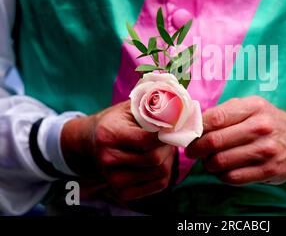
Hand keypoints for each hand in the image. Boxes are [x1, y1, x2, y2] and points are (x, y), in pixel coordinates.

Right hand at [61, 101, 175, 200]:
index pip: (146, 140)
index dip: (167, 133)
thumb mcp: (131, 107)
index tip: (175, 126)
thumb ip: (153, 108)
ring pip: (161, 172)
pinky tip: (156, 161)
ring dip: (168, 158)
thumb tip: (178, 112)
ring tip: (160, 147)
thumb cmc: (118, 120)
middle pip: (155, 158)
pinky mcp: (123, 192)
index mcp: (109, 135)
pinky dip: (165, 172)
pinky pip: (160, 184)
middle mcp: (108, 159)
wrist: (93, 141)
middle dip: (167, 146)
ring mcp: (113, 179)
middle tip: (168, 136)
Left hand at [186, 96, 285, 184]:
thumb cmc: (270, 122)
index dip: (195, 128)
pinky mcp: (269, 171)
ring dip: (208, 163)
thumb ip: (225, 112)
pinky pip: (232, 177)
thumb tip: (194, 122)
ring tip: (209, 160)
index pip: (215, 118)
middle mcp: (261, 127)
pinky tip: (224, 169)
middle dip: (197, 148)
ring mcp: (266, 151)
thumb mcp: (253, 107)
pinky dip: (222, 175)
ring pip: (220, 162)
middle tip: (192, 151)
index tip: (188, 134)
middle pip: (214, 142)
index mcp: (254, 107)